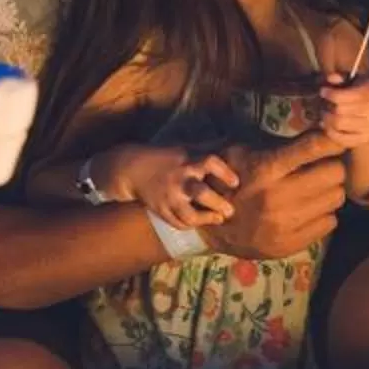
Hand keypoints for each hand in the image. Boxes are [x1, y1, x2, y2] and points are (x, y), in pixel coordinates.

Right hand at [110, 144, 237, 227]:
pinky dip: (191, 225)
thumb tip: (235, 143)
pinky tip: (200, 222)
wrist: (133, 170)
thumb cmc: (167, 158)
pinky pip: (178, 223)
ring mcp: (169, 197)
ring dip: (206, 219)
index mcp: (188, 161)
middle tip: (230, 210)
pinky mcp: (161, 210)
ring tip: (218, 219)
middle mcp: (179, 180)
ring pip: (189, 215)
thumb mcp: (185, 149)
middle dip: (218, 203)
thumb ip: (208, 148)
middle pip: (201, 193)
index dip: (225, 173)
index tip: (236, 183)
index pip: (210, 163)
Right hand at [205, 131, 346, 257]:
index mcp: (265, 169)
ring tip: (314, 190)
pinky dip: (323, 214)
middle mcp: (277, 197)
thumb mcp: (244, 152)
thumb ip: (280, 142)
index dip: (334, 139)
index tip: (342, 138)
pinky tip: (307, 210)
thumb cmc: (232, 180)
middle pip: (335, 173)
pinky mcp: (290, 245)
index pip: (313, 147)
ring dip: (329, 191)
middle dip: (332, 166)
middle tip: (322, 167)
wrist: (212, 228)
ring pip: (336, 198)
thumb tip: (320, 129)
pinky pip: (329, 223)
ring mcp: (285, 225)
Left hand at [316, 71, 368, 149]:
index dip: (329, 94)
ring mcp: (368, 126)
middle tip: (326, 104)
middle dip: (328, 107)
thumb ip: (341, 77)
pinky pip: (340, 138)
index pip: (341, 97)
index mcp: (368, 91)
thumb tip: (330, 78)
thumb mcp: (353, 81)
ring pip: (337, 124)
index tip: (323, 92)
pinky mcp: (363, 138)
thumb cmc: (359, 95)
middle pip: (338, 110)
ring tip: (326, 114)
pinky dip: (330, 131)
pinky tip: (328, 125)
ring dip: (327, 119)